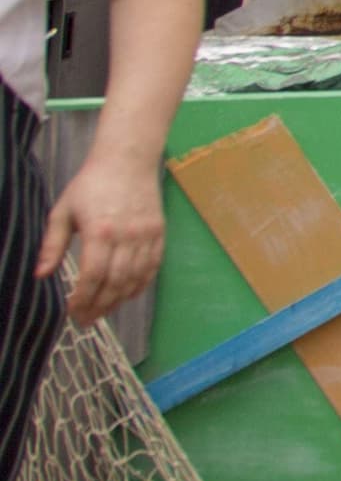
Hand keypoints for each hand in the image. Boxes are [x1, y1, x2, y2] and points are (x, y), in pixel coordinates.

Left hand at [39, 153, 165, 323]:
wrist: (127, 160)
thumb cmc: (90, 184)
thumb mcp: (63, 211)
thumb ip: (53, 245)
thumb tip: (41, 276)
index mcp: (100, 231)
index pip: (93, 276)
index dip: (82, 298)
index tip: (72, 311)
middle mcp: (127, 237)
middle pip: (115, 282)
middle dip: (99, 305)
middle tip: (86, 320)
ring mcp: (147, 235)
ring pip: (136, 278)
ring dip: (119, 300)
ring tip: (103, 311)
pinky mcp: (160, 233)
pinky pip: (153, 267)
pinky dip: (141, 285)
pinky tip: (128, 295)